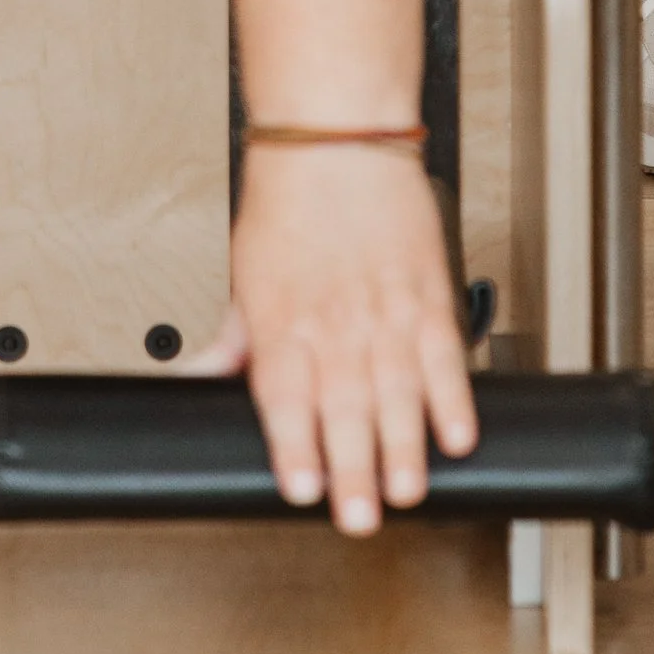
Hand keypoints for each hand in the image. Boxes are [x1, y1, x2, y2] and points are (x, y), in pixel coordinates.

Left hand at [190, 144, 475, 535]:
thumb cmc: (290, 201)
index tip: (302, 489)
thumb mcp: (246, 275)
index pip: (285, 398)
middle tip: (360, 516)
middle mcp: (334, 320)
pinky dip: (453, 398)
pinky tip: (456, 434)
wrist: (337, 136)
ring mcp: (386, 309)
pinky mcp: (429, 293)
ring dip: (405, 447)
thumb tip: (196, 384)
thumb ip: (232, 341)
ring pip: (398, 391)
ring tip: (407, 489)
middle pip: (344, 407)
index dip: (295, 449)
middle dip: (353, 470)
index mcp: (282, 321)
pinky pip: (445, 355)